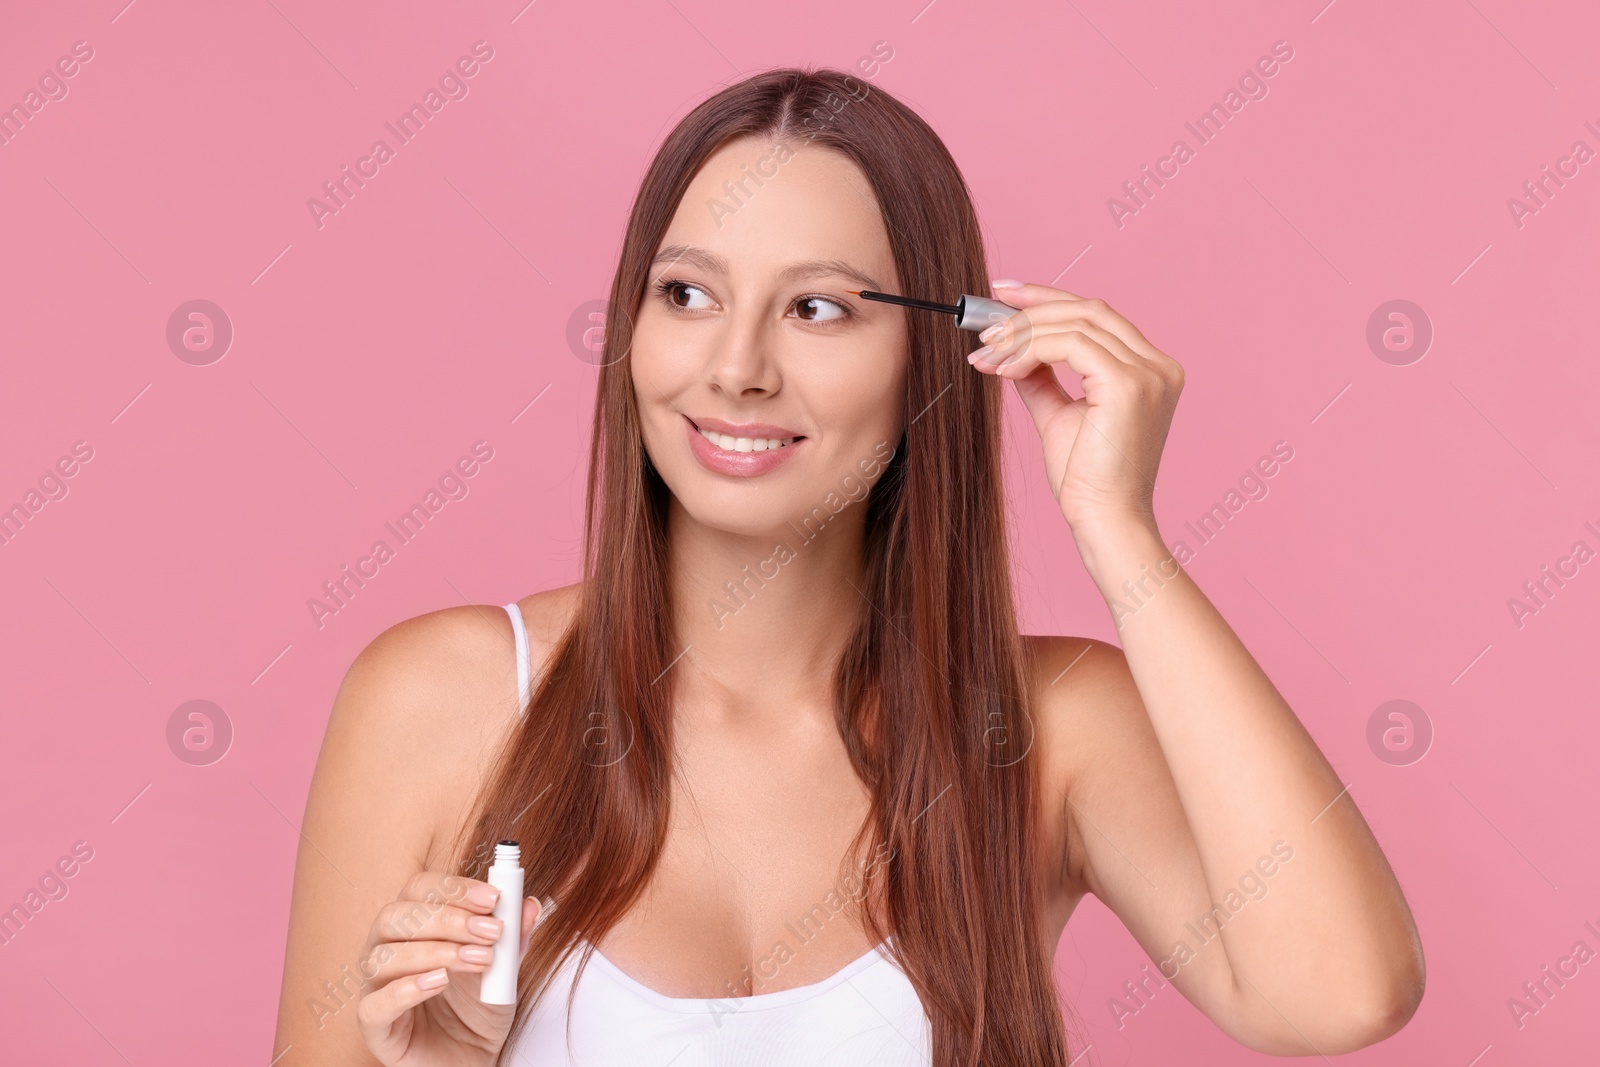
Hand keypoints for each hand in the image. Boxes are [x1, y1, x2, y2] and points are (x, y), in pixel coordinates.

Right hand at [356, 871, 544, 1066]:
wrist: (471, 1058)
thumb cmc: (477, 1009)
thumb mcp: (503, 970)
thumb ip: (513, 939)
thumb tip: (531, 904)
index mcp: (413, 925)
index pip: (419, 889)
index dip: (454, 888)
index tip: (493, 898)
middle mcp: (386, 949)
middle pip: (395, 916)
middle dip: (448, 918)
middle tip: (490, 932)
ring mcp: (375, 987)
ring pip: (383, 957)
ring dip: (436, 952)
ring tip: (479, 960)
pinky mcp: (375, 1026)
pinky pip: (375, 1005)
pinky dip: (405, 990)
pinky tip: (438, 983)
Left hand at [968, 282, 1183, 534]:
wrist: (1104, 521)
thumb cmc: (1087, 480)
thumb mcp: (1060, 416)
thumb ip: (1042, 378)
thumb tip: (1014, 349)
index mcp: (1151, 370)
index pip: (1097, 316)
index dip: (1048, 299)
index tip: (1004, 297)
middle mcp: (1158, 366)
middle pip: (1088, 310)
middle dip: (1030, 308)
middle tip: (984, 323)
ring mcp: (1149, 374)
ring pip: (1076, 323)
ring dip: (1022, 334)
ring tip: (986, 354)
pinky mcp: (1129, 385)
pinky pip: (1070, 344)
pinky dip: (1031, 349)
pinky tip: (1004, 369)